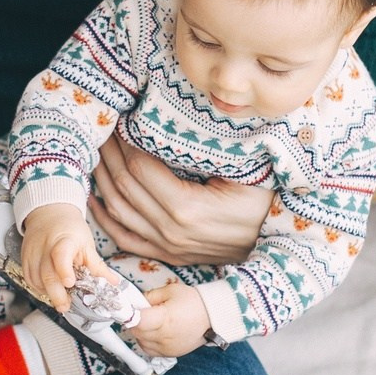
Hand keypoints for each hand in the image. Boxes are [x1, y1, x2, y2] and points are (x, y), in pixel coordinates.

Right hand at [19, 204, 103, 310]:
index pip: (61, 255)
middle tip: (65, 306)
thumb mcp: (86, 243)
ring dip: (48, 293)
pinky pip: (29, 279)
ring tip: (60, 300)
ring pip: (36, 280)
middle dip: (56, 294)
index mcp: (64, 240)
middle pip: (47, 274)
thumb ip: (97, 265)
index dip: (64, 270)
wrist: (48, 213)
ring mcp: (33, 254)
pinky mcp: (25, 259)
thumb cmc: (69, 227)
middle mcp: (45, 247)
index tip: (70, 282)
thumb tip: (113, 282)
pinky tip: (48, 291)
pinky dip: (39, 289)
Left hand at [89, 139, 271, 265]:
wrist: (279, 241)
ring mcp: (168, 247)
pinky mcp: (169, 255)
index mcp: (187, 207)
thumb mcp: (240, 170)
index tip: (119, 119)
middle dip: (109, 154)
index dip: (125, 141)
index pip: (140, 168)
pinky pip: (126, 239)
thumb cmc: (265, 200)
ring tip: (96, 153)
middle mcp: (171, 231)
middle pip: (125, 186)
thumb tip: (171, 123)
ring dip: (102, 180)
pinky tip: (96, 199)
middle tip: (101, 128)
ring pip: (119, 211)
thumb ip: (204, 152)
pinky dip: (106, 219)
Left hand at [124, 281, 212, 357]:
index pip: (137, 322)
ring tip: (150, 323)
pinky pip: (149, 350)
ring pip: (140, 342)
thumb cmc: (192, 301)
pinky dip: (147, 342)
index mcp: (165, 318)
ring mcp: (167, 347)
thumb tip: (134, 303)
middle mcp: (165, 336)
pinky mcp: (170, 354)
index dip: (130, 315)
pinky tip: (154, 332)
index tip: (130, 310)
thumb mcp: (170, 290)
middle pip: (136, 332)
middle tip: (142, 313)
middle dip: (135, 322)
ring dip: (140, 333)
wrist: (212, 317)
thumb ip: (149, 296)